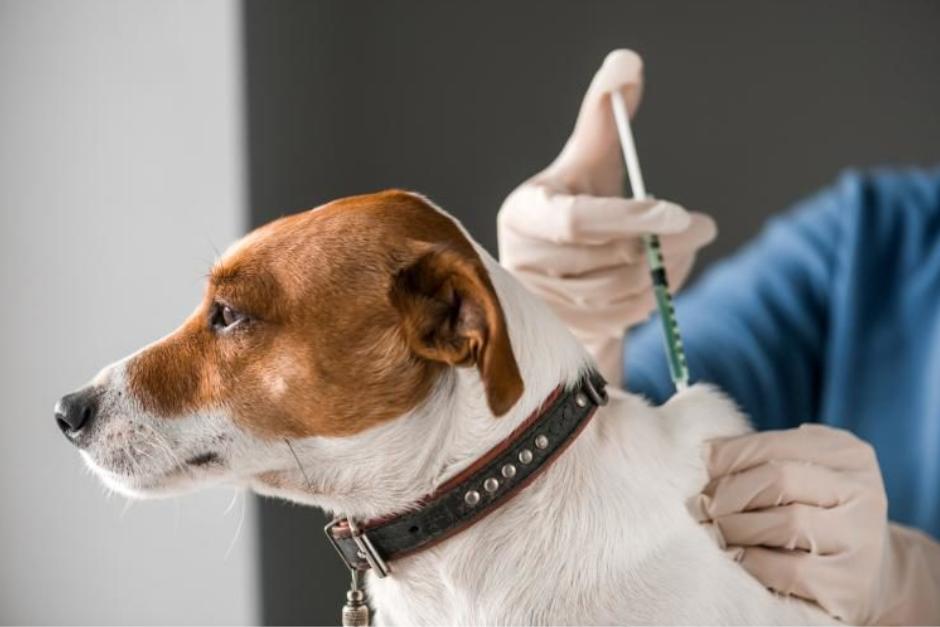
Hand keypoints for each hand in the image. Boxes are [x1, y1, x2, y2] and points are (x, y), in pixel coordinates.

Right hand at [498, 50, 714, 383]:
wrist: (559, 270)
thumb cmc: (575, 202)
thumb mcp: (587, 160)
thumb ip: (604, 114)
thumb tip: (627, 63)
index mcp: (524, 214)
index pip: (577, 221)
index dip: (631, 218)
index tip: (683, 212)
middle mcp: (523, 263)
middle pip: (606, 261)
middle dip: (664, 245)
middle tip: (703, 227)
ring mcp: (542, 304)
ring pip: (620, 293)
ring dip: (665, 272)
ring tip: (684, 248)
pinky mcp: (564, 332)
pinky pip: (622, 320)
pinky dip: (654, 299)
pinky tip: (662, 278)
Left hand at [693, 423, 939, 624]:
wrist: (869, 576)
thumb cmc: (816, 515)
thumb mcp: (802, 475)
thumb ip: (763, 459)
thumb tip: (707, 455)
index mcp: (848, 453)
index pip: (773, 444)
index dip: (727, 457)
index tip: (701, 471)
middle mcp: (864, 491)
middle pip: (778, 479)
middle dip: (727, 493)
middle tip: (698, 507)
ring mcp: (862, 538)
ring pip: (785, 523)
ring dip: (734, 528)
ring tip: (714, 532)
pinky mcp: (852, 584)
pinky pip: (790, 569)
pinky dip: (753, 562)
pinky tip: (736, 557)